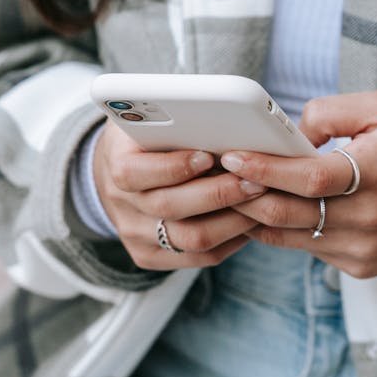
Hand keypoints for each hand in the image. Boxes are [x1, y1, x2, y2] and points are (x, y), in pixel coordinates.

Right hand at [93, 122, 265, 269]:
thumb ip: (172, 121)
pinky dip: (231, 239)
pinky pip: (199, 258)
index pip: (135, 172)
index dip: (173, 167)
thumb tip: (220, 123)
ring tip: (261, 201)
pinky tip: (251, 221)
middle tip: (256, 181)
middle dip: (219, 194)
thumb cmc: (145, 138)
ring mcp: (135, 235)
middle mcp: (121, 205)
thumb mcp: (148, 119)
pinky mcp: (150, 256)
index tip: (208, 156)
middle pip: (170, 208)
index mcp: (115, 164)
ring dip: (233, 221)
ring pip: (191, 239)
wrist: (118, 176)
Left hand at [222, 92, 376, 277]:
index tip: (231, 156)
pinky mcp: (361, 266)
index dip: (265, 170)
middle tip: (215, 176)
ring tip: (230, 192)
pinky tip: (267, 210)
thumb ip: (331, 112)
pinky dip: (283, 230)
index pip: (310, 178)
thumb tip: (288, 134)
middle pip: (291, 213)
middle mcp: (371, 216)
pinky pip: (308, 248)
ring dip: (256, 215)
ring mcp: (365, 248)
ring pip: (291, 236)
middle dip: (246, 195)